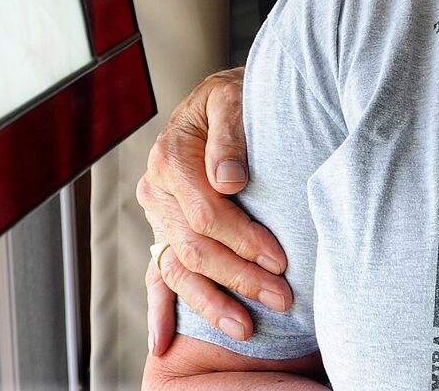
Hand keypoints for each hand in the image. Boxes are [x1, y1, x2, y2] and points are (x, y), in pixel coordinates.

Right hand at [138, 67, 290, 354]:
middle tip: (281, 298)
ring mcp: (157, 215)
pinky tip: (164, 342)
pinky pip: (157, 274)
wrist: (224, 97)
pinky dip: (160, 310)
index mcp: (170, 157)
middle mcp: (157, 190)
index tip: (281, 259)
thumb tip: (229, 180)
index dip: (243, 240)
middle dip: (239, 278)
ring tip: (247, 328)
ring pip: (180, 268)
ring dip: (212, 303)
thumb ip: (230, 133)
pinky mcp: (164, 231)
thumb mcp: (233, 97)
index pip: (206, 214)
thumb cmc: (236, 96)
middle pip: (196, 248)